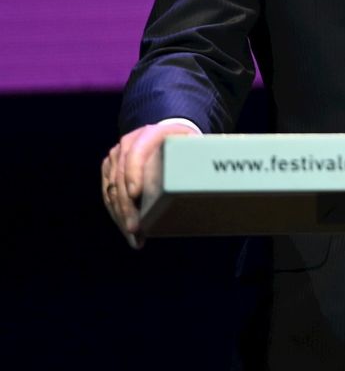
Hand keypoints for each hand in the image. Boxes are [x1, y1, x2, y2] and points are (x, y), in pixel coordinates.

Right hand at [101, 122, 197, 247]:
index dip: (133, 173)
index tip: (135, 194)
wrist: (167, 133)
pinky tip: (130, 231)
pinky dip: (118, 214)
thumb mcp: (193, 143)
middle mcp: (129, 143)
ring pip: (112, 189)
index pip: (136, 153)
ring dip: (122, 216)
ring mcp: (117, 156)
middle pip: (121, 177)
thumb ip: (197, 154)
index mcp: (151, 134)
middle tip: (135, 228)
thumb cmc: (185, 142)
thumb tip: (208, 176)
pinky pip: (109, 194)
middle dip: (126, 206)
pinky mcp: (110, 169)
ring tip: (134, 237)